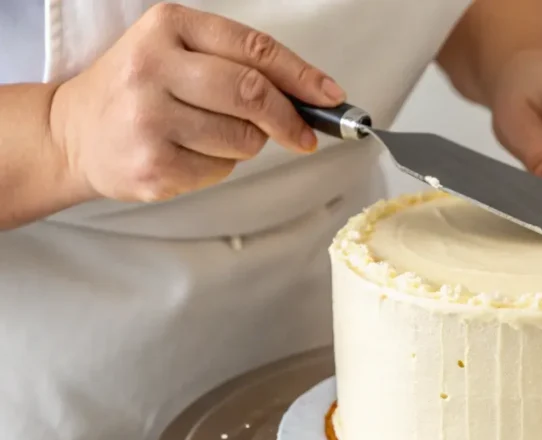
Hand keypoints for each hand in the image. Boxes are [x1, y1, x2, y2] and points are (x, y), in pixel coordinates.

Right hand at [49, 2, 344, 203]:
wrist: (73, 132)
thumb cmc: (139, 89)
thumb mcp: (177, 52)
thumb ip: (238, 63)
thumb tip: (313, 97)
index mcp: (167, 28)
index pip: (253, 48)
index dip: (302, 75)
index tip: (330, 96)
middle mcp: (153, 67)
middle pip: (252, 93)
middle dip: (287, 118)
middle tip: (301, 135)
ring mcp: (150, 119)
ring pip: (243, 138)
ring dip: (246, 143)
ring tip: (211, 134)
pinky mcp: (154, 165)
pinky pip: (220, 170)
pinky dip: (220, 167)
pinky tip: (188, 154)